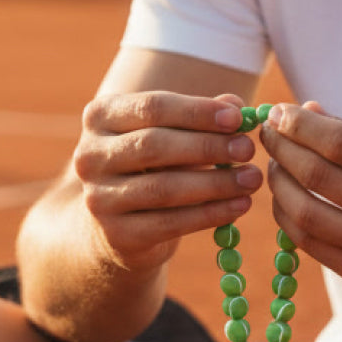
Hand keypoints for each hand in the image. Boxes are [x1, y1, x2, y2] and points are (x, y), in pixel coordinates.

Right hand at [72, 90, 262, 270]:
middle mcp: (89, 156)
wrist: (120, 225)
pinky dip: (210, 215)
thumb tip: (236, 106)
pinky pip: (169, 223)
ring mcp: (98, 198)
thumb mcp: (172, 135)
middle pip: (155, 146)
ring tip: (251, 179)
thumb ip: (200, 117)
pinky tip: (239, 206)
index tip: (238, 118)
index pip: (153, 107)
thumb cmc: (153, 167)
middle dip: (208, 147)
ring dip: (215, 183)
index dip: (197, 112)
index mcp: (100, 117)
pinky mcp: (116, 235)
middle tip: (248, 149)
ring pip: (163, 188)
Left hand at [259, 102, 341, 308]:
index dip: (301, 126)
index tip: (280, 113)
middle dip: (283, 150)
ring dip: (279, 186)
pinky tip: (285, 198)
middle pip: (318, 178)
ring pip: (306, 216)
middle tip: (268, 134)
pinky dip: (289, 218)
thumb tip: (304, 113)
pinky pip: (311, 246)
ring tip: (274, 166)